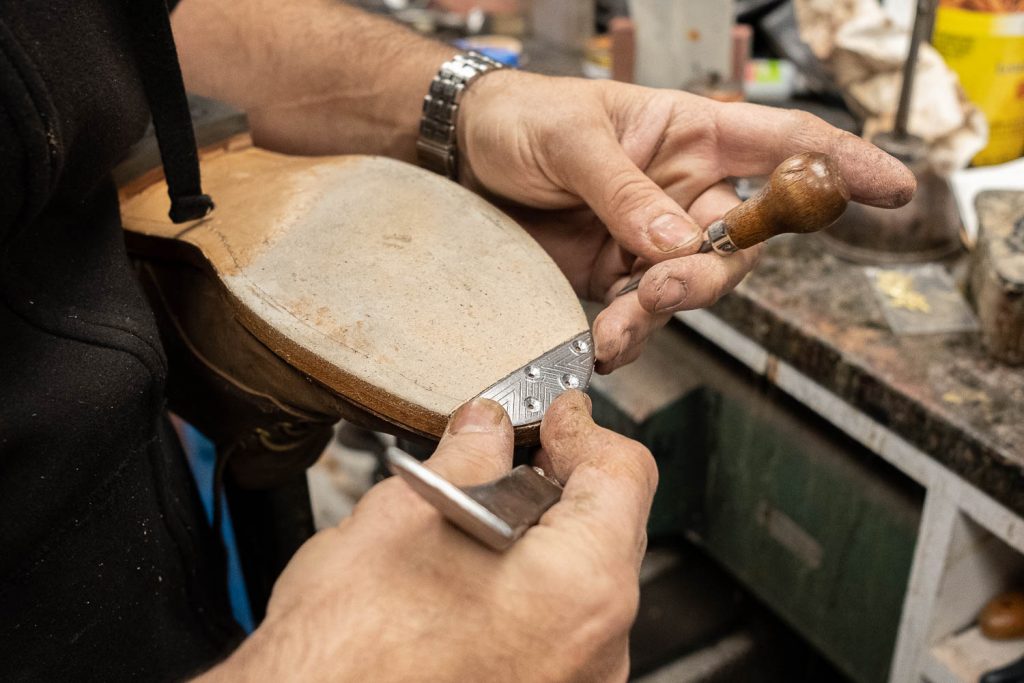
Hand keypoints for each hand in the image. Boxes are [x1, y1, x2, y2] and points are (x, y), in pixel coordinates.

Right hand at [200, 392, 655, 681]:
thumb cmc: (347, 656)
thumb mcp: (403, 520)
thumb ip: (465, 458)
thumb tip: (485, 428)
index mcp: (581, 585)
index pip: (625, 473)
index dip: (583, 429)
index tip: (555, 418)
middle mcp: (599, 644)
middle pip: (611, 528)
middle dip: (561, 481)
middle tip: (511, 454)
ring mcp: (577, 681)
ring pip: (585, 581)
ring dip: (542, 537)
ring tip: (478, 517)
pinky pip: (561, 627)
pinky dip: (531, 589)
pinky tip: (474, 576)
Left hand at [458, 71, 915, 372]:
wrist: (461, 159)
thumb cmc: (522, 120)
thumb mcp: (570, 140)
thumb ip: (624, 191)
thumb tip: (677, 244)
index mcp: (689, 134)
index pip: (782, 143)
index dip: (841, 164)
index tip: (893, 188)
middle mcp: (683, 189)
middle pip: (742, 240)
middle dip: (712, 272)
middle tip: (664, 284)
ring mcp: (651, 237)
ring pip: (693, 286)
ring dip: (663, 310)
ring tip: (618, 323)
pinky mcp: (615, 275)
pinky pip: (642, 312)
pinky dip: (628, 332)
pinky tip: (602, 341)